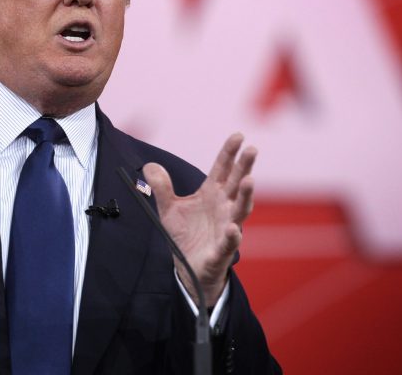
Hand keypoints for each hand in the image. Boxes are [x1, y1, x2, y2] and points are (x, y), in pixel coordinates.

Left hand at [143, 133, 255, 306]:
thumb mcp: (168, 208)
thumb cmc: (185, 233)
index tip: (238, 136)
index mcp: (212, 193)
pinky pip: (229, 241)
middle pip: (236, 183)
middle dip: (244, 167)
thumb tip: (149, 165)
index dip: (229, 153)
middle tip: (252, 149)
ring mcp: (226, 226)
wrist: (187, 265)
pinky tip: (233, 228)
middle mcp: (223, 206)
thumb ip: (161, 187)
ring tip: (249, 181)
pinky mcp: (222, 249)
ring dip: (245, 196)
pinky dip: (232, 235)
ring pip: (240, 209)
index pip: (222, 169)